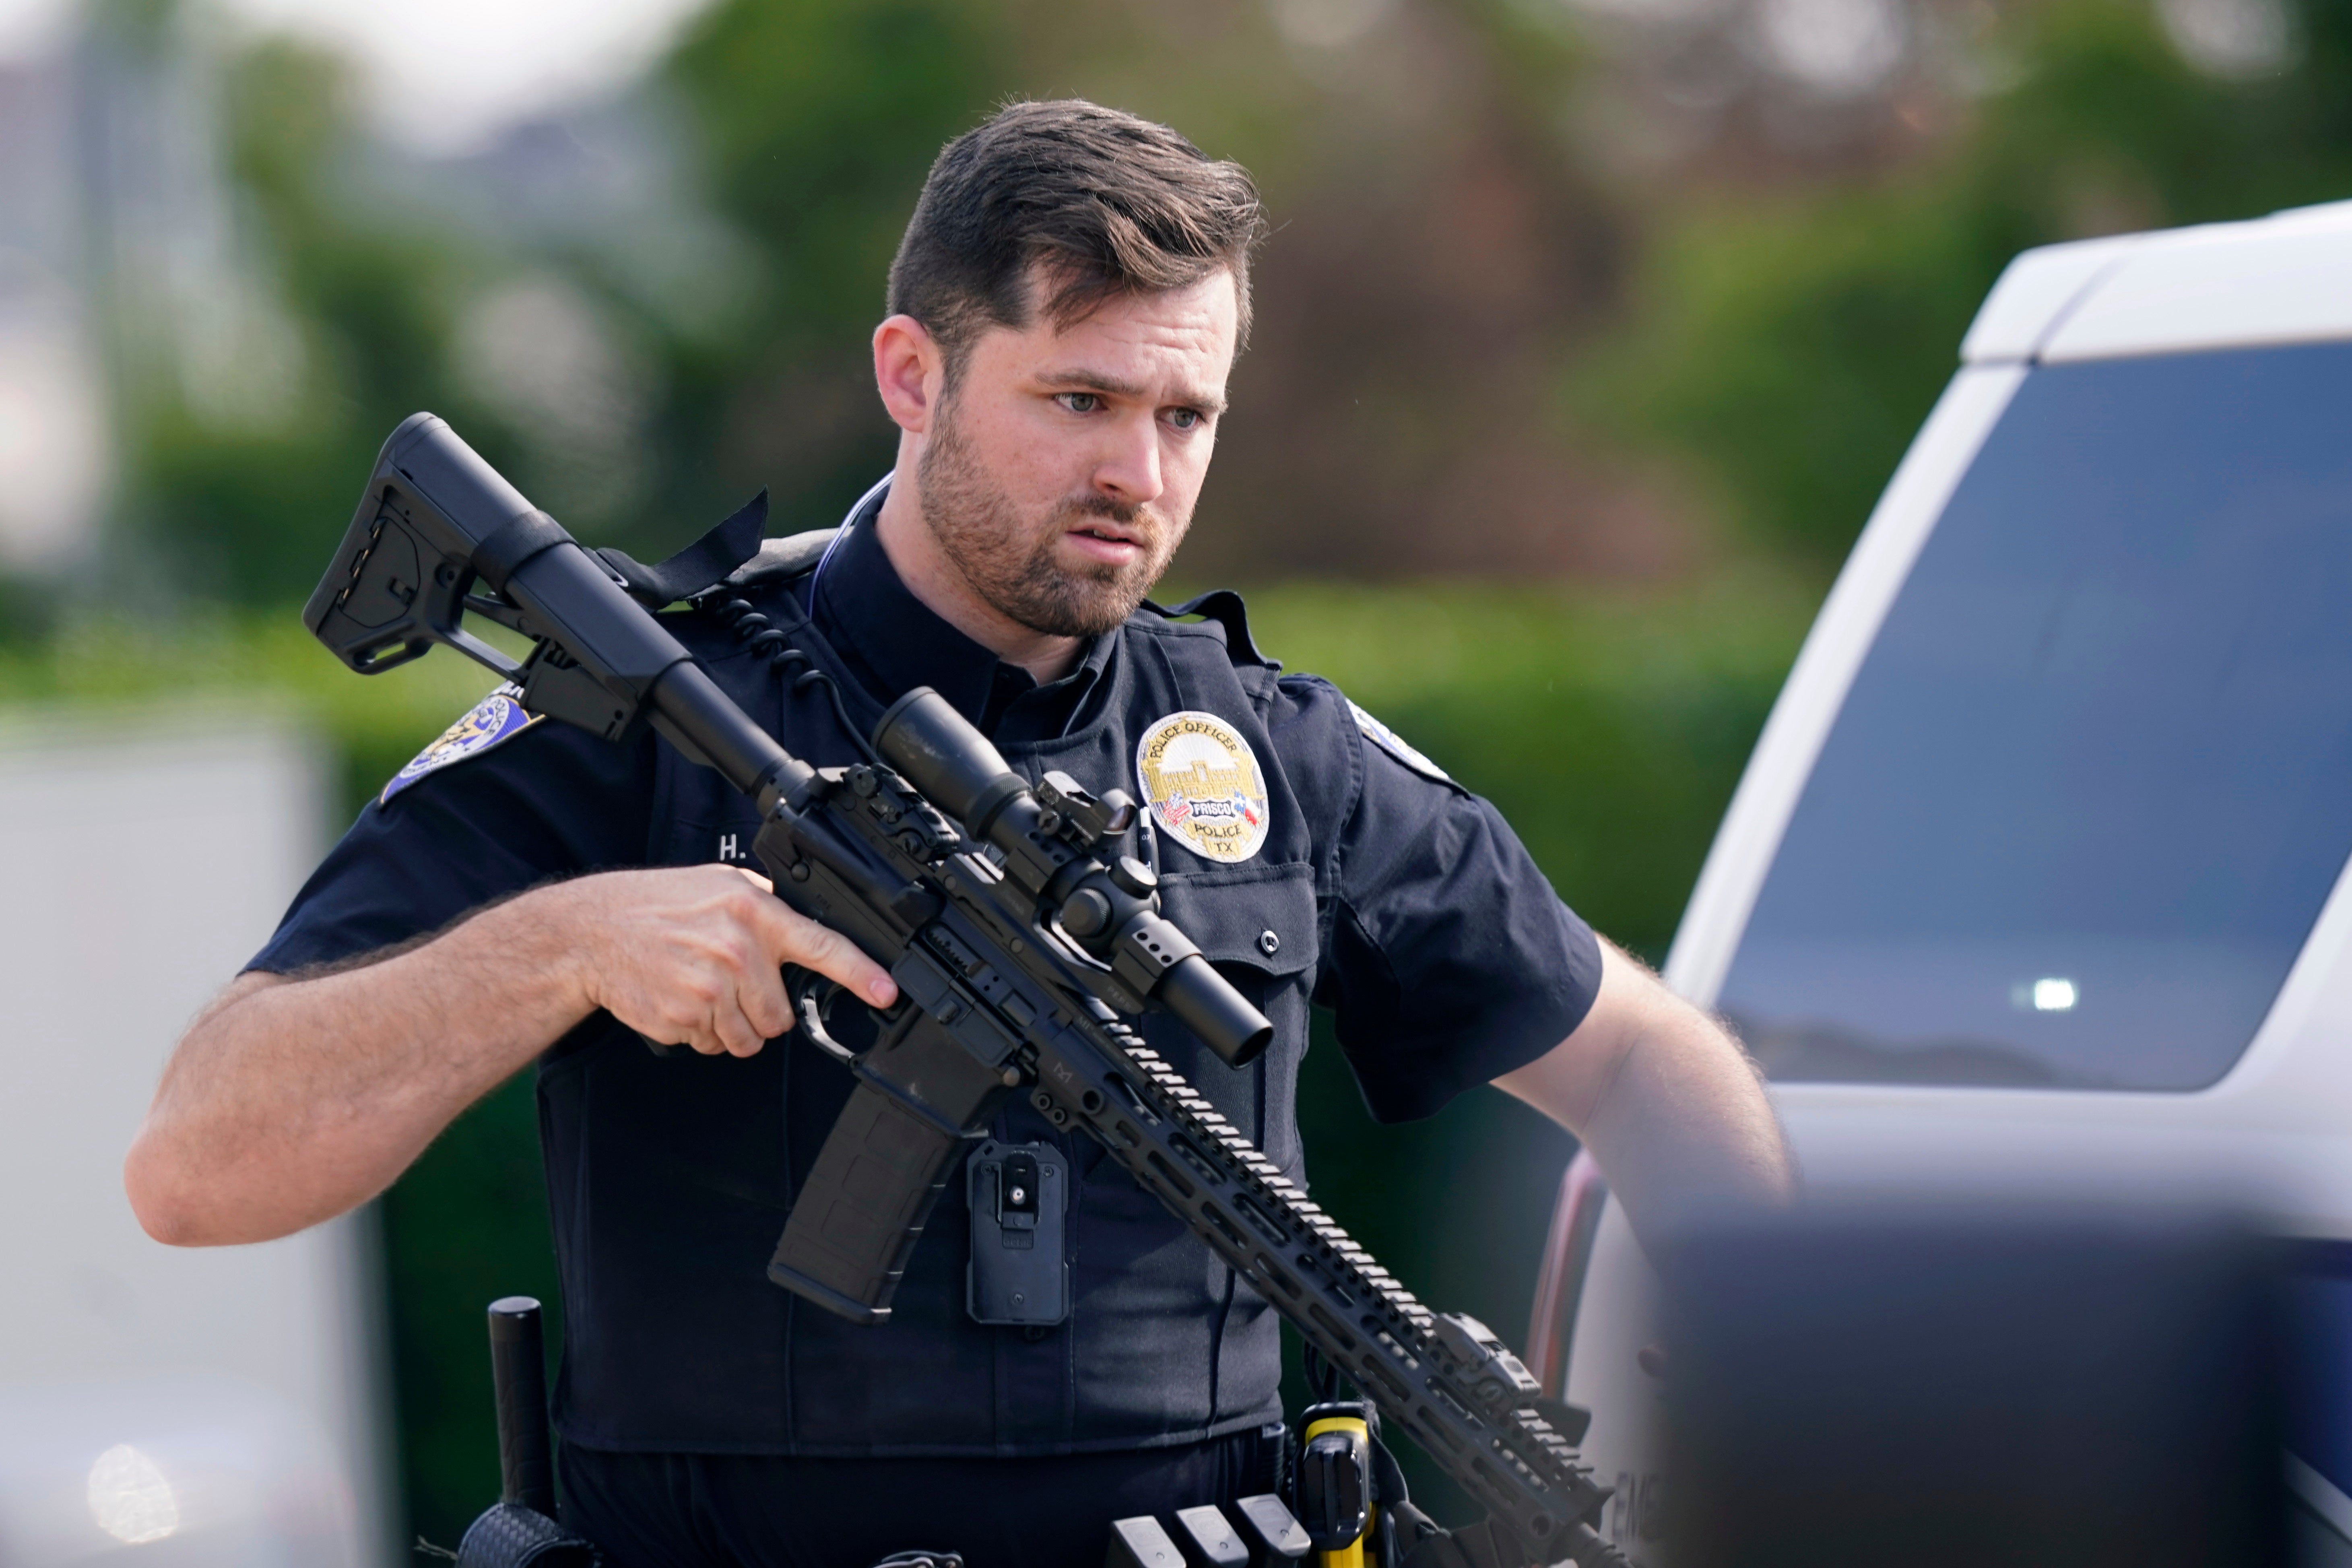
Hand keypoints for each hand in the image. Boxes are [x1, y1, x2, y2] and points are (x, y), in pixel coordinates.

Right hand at [551, 865, 897, 1057]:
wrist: (592, 932)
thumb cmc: (656, 906)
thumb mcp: (718, 884)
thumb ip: (765, 904)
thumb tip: (805, 924)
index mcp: (753, 911)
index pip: (821, 945)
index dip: (860, 973)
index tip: (886, 992)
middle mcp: (737, 949)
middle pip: (779, 1013)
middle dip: (760, 1009)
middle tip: (728, 984)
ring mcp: (711, 987)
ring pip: (749, 1037)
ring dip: (730, 1026)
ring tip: (700, 990)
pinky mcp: (685, 1017)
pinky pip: (714, 1045)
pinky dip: (701, 1033)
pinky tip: (680, 1000)